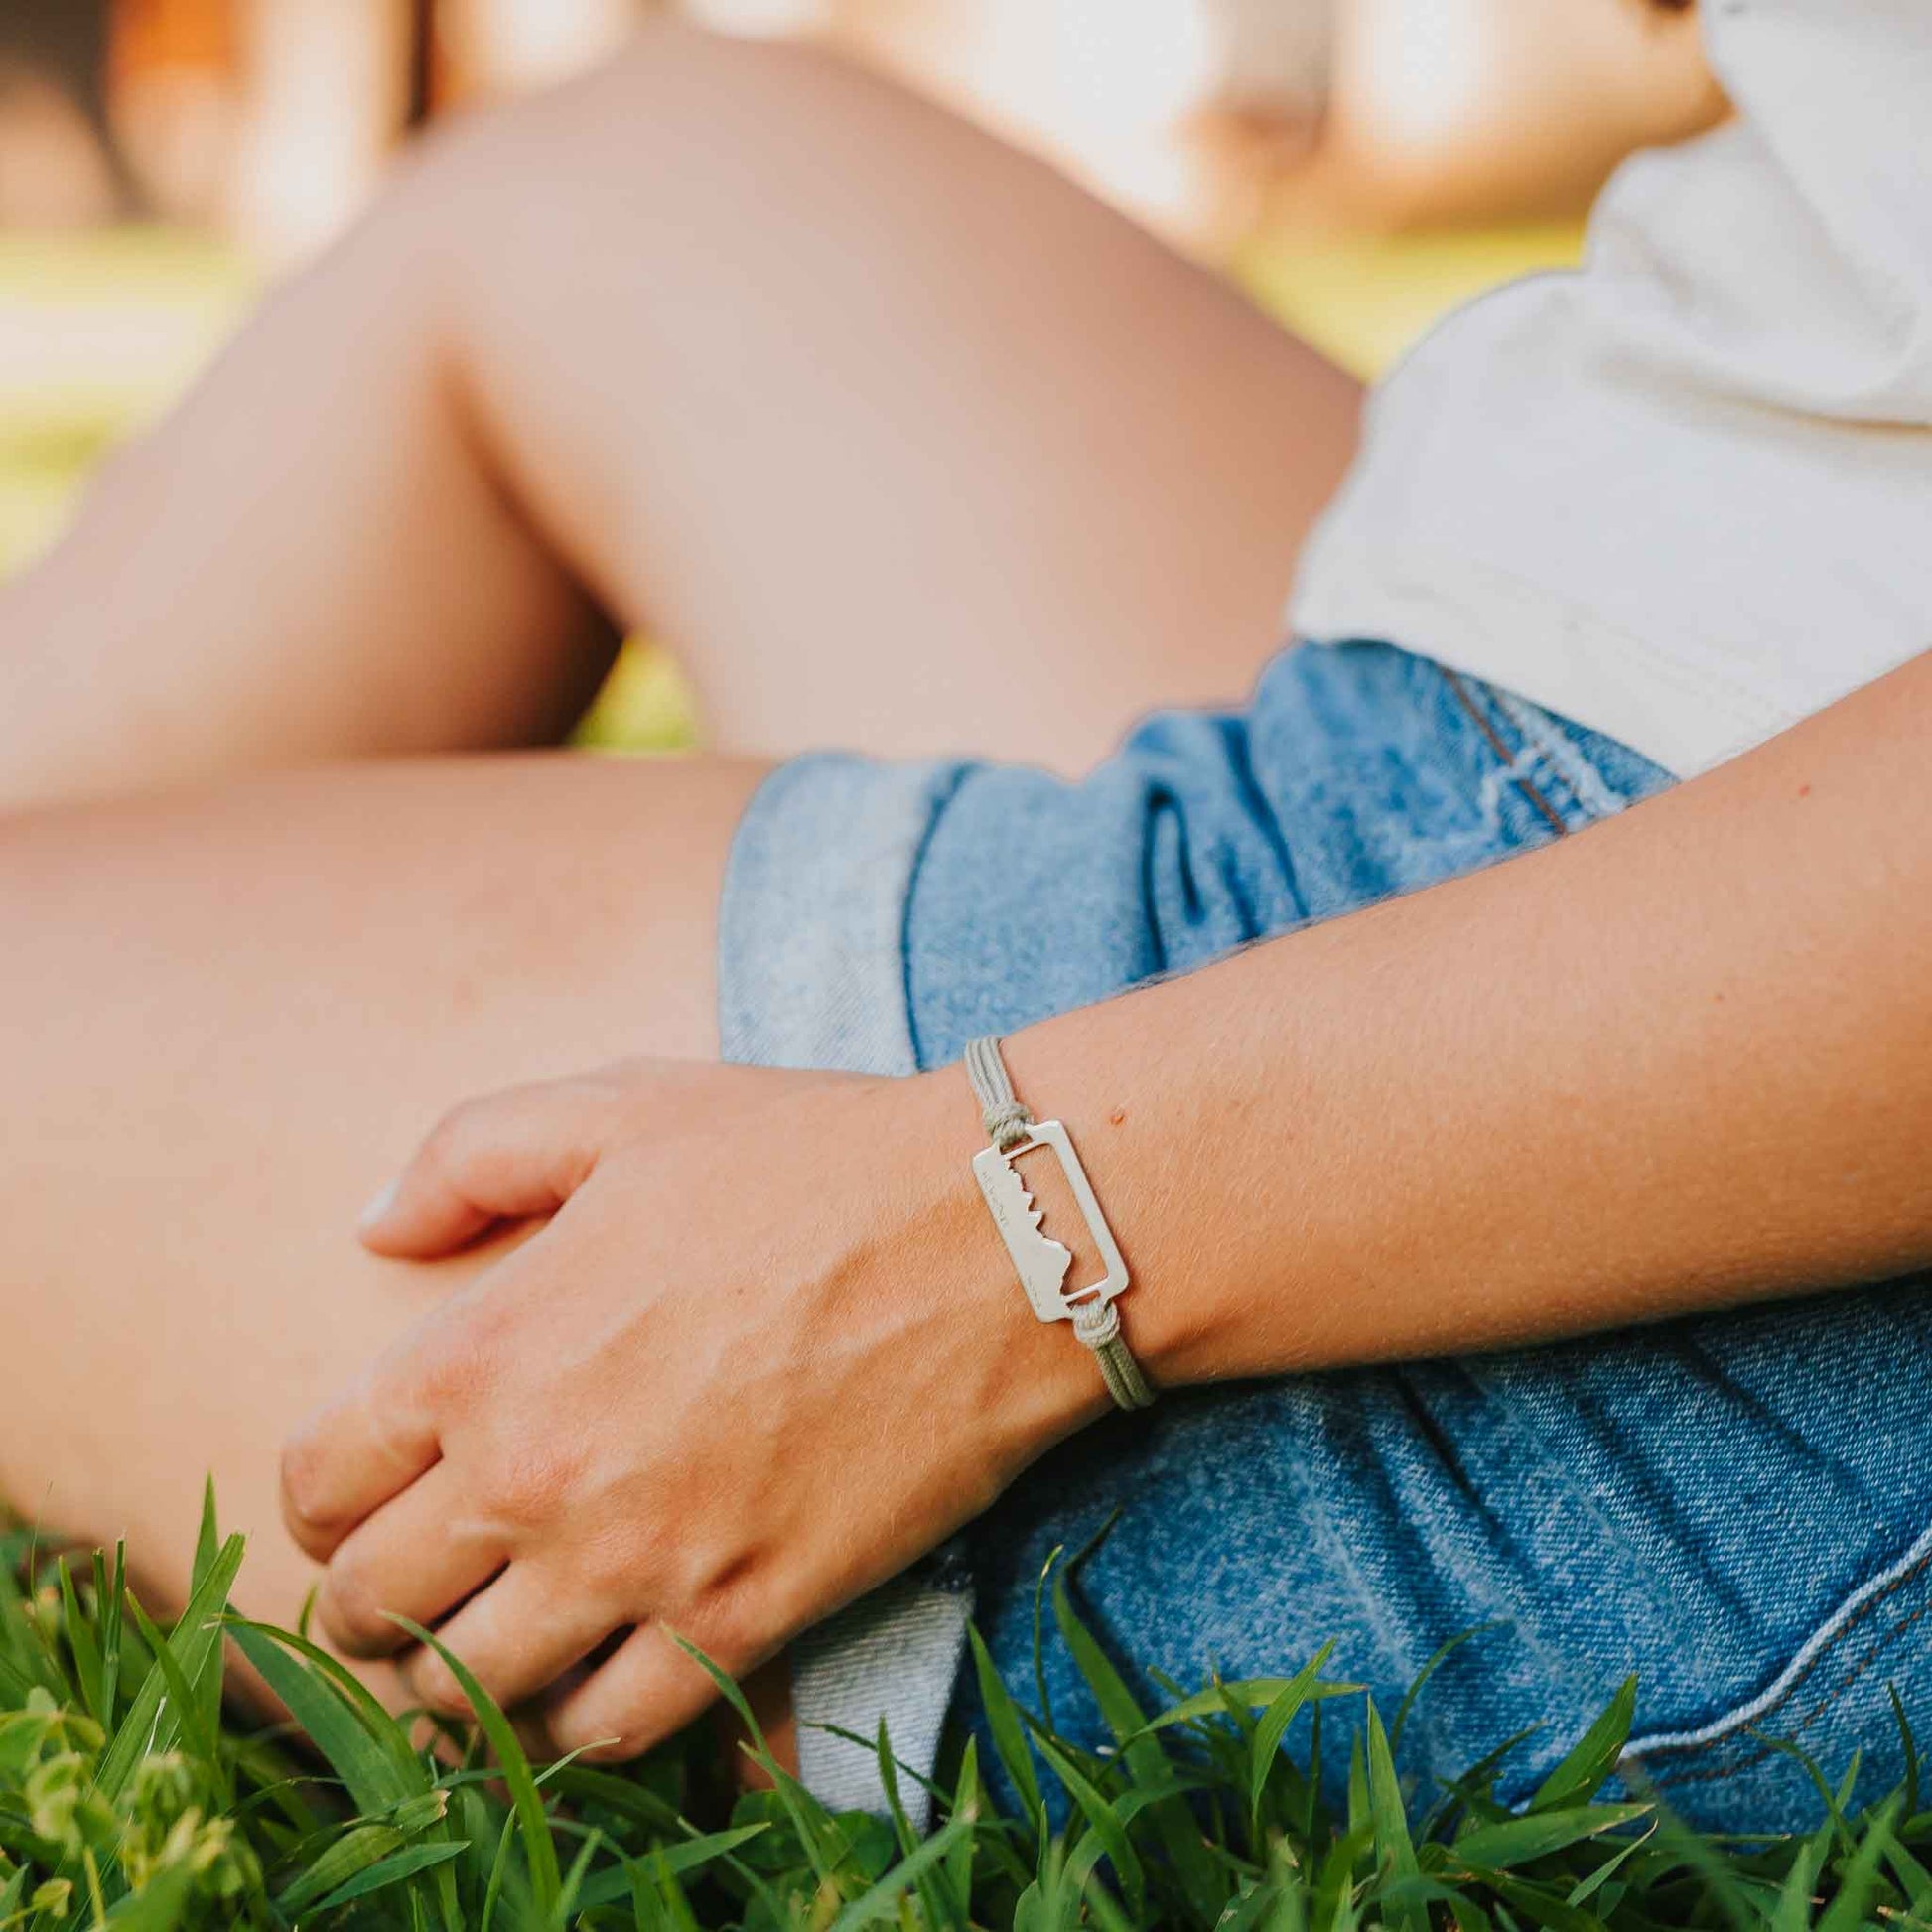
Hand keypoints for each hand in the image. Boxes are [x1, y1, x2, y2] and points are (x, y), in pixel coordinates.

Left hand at [279, 1058, 1098, 1759]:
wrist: (992, 1236)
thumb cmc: (808, 1158)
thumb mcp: (624, 1107)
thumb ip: (469, 1156)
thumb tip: (371, 1229)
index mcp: (484, 1349)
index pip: (323, 1479)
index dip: (320, 1502)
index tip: (356, 1506)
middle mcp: (534, 1474)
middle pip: (373, 1605)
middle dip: (367, 1608)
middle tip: (404, 1595)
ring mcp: (638, 1560)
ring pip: (472, 1692)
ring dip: (452, 1686)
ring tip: (479, 1657)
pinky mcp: (743, 1618)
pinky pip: (610, 1733)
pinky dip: (574, 1729)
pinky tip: (585, 1689)